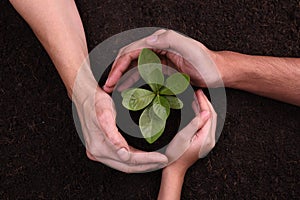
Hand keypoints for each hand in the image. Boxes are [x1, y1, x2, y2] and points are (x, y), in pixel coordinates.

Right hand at [72, 66, 167, 172]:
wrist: (84, 96)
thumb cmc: (95, 102)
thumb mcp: (105, 113)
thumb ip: (112, 134)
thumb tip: (122, 153)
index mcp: (98, 146)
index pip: (128, 159)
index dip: (147, 160)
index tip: (161, 157)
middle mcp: (97, 153)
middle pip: (127, 166)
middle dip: (147, 166)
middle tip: (164, 161)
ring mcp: (98, 153)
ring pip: (125, 166)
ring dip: (142, 166)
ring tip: (157, 162)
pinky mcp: (101, 150)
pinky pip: (120, 161)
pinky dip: (135, 161)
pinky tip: (144, 158)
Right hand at [104, 29, 222, 92]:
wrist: (217, 72)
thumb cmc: (206, 62)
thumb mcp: (190, 49)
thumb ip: (170, 41)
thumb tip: (148, 40)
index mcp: (160, 41)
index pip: (132, 51)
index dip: (119, 65)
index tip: (112, 80)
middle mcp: (157, 47)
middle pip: (130, 59)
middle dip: (117, 72)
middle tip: (108, 87)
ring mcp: (159, 58)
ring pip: (135, 67)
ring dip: (123, 78)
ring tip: (114, 90)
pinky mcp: (163, 68)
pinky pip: (144, 74)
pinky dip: (135, 81)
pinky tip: (128, 89)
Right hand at [157, 90, 216, 199]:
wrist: (174, 168)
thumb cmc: (176, 154)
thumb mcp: (183, 137)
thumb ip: (195, 124)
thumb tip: (206, 112)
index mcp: (207, 138)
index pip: (209, 115)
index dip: (204, 102)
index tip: (198, 93)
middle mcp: (210, 139)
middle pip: (212, 117)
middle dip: (206, 103)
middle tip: (198, 92)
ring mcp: (207, 141)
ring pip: (209, 120)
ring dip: (204, 108)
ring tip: (197, 97)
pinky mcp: (203, 141)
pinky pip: (205, 124)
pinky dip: (201, 115)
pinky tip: (196, 109)